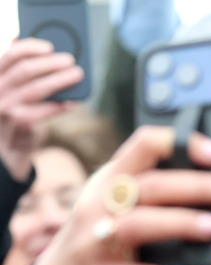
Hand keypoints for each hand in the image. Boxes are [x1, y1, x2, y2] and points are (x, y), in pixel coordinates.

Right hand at [0, 38, 83, 180]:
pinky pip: (43, 111)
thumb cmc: (16, 111)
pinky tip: (72, 102)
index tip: (50, 46)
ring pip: (36, 89)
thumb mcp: (13, 89)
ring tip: (77, 75)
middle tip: (71, 61)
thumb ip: (20, 71)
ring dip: (59, 80)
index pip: (9, 56)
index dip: (29, 48)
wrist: (9, 147)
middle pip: (24, 71)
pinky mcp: (18, 124)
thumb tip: (33, 45)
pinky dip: (59, 105)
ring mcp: (5, 109)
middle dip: (50, 63)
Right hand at [20, 126, 210, 264]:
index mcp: (112, 178)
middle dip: (202, 185)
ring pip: (140, 224)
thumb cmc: (103, 238)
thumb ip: (158, 191)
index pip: (146, 144)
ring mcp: (93, 241)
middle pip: (152, 184)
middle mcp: (99, 203)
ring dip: (185, 224)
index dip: (187, 144)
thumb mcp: (120, 205)